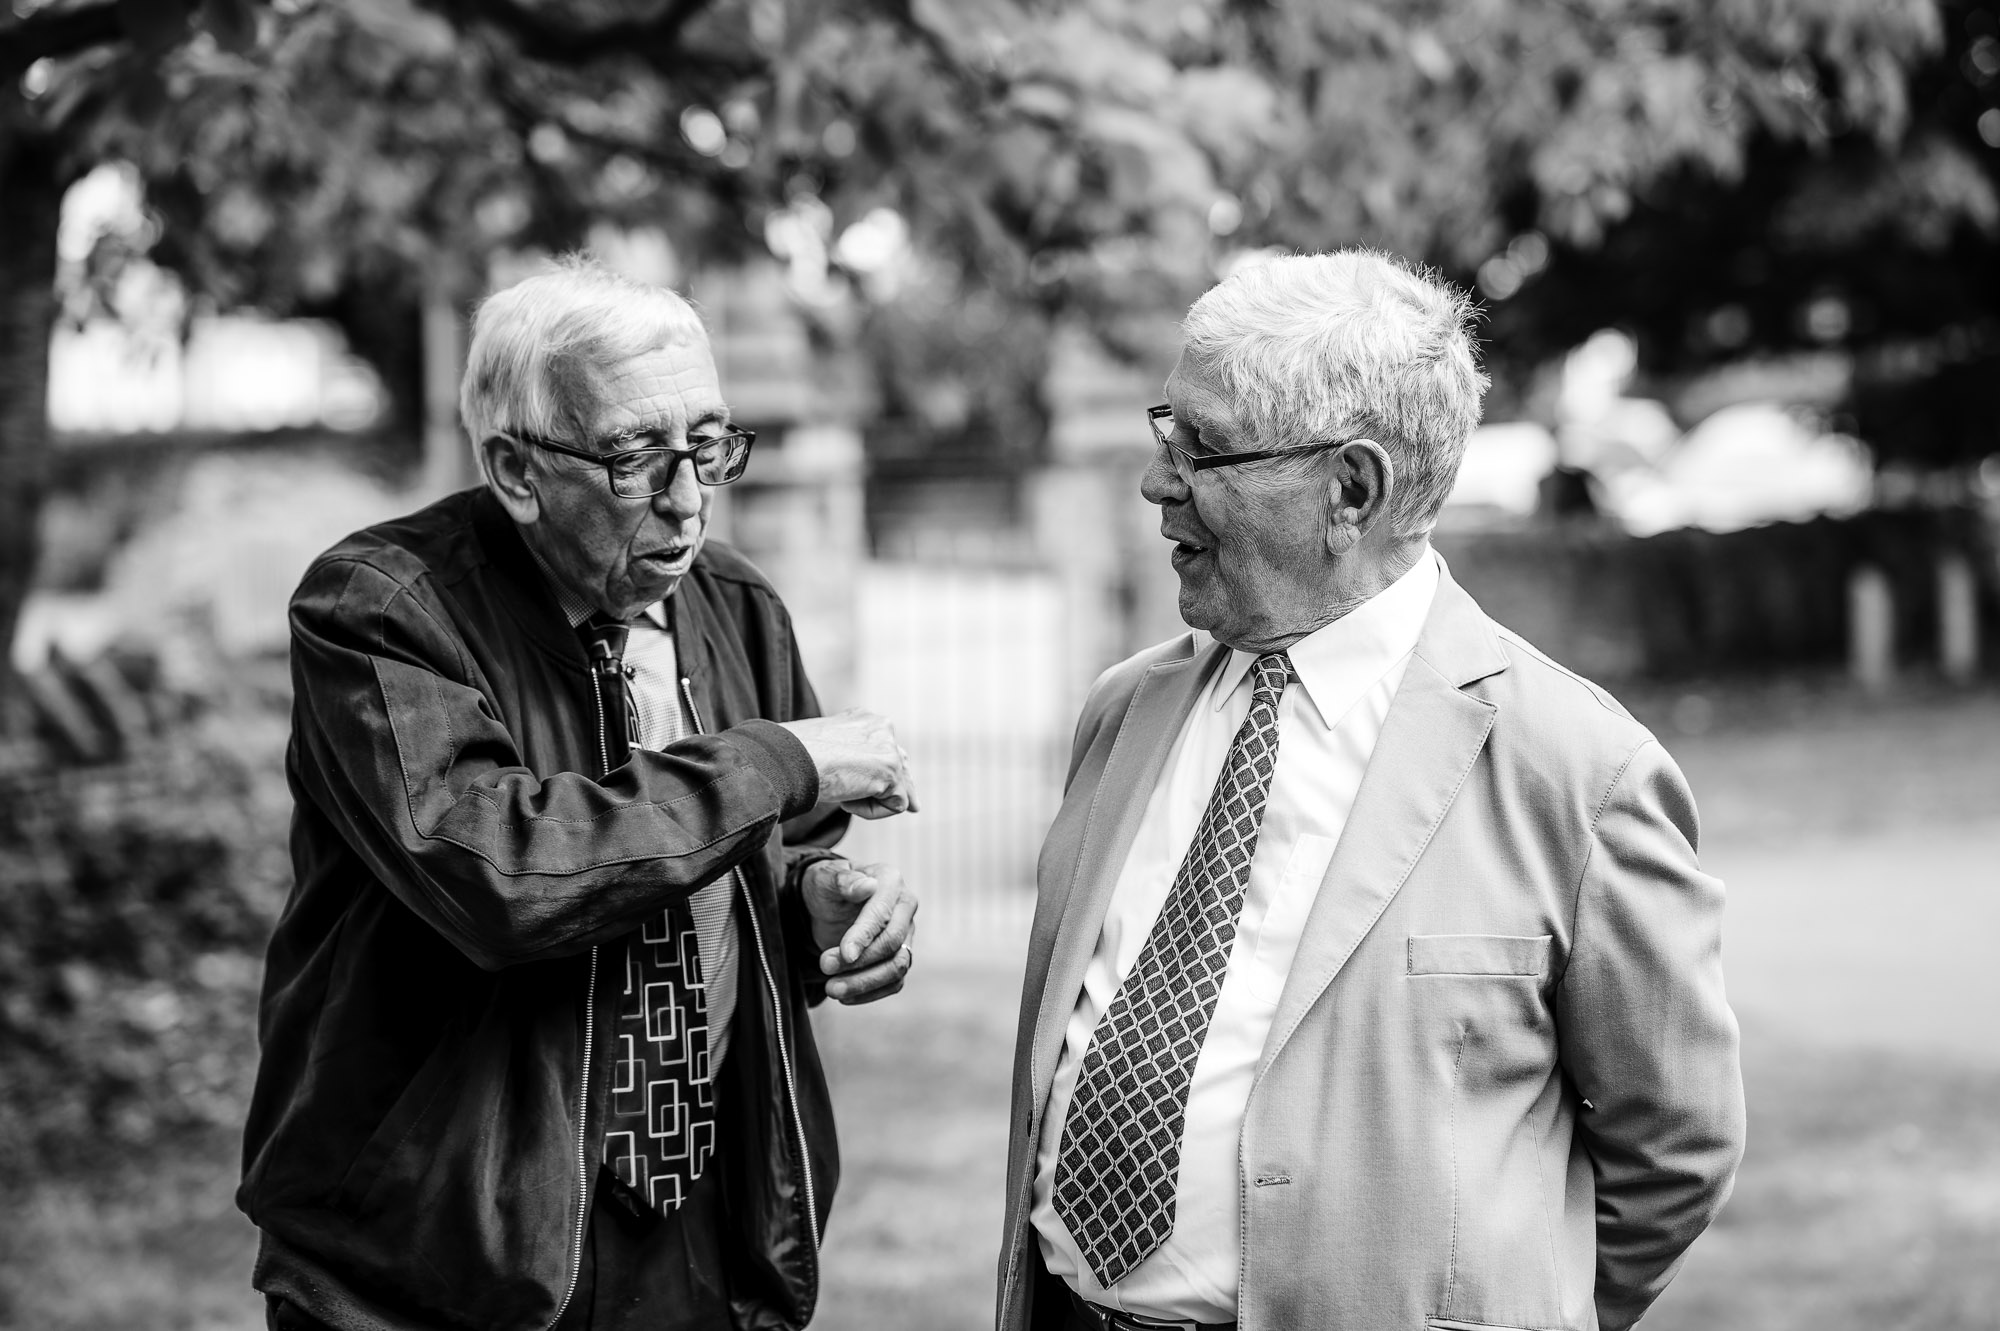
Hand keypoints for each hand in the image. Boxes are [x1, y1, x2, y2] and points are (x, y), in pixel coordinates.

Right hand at [779, 710, 918, 818]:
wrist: (789, 760)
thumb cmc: (795, 760)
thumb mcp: (828, 755)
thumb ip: (855, 762)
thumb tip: (875, 784)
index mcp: (865, 720)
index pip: (886, 747)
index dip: (889, 772)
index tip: (891, 788)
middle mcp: (881, 727)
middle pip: (902, 764)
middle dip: (905, 787)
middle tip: (915, 807)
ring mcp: (888, 747)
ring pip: (897, 788)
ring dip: (871, 801)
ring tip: (842, 797)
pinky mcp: (891, 769)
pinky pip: (896, 804)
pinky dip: (872, 812)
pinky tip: (846, 802)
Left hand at [801, 860, 916, 1003]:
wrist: (825, 904)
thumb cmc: (825, 887)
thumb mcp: (824, 878)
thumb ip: (842, 880)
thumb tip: (867, 886)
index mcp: (890, 881)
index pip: (882, 915)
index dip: (863, 937)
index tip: (843, 955)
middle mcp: (905, 907)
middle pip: (893, 943)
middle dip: (860, 962)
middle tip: (824, 967)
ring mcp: (906, 934)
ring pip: (897, 967)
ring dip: (865, 983)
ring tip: (832, 989)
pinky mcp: (900, 957)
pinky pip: (893, 982)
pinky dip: (869, 993)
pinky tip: (844, 996)